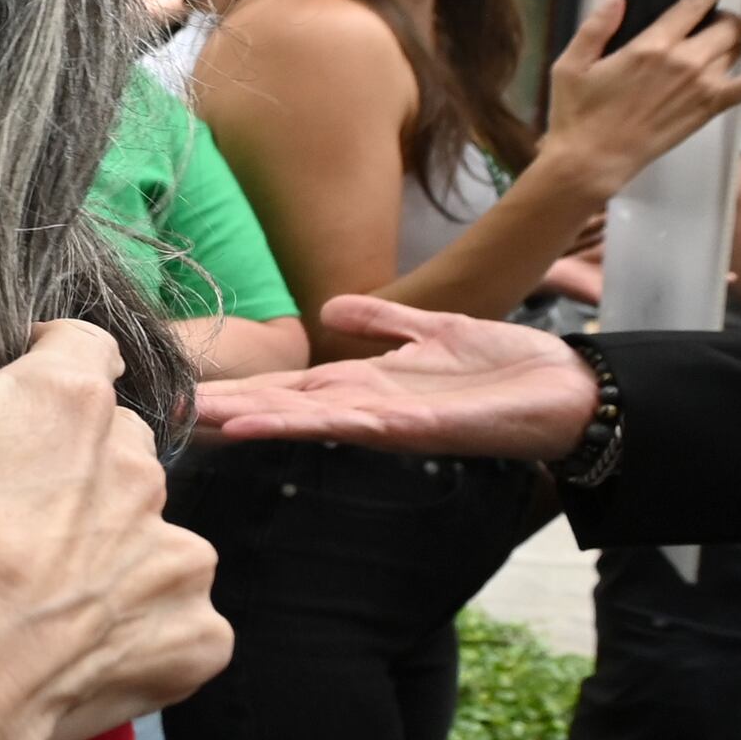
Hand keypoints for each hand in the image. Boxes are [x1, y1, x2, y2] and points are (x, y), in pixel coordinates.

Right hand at [0, 230, 225, 739]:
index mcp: (66, 400)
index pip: (80, 347)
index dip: (36, 368)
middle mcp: (138, 469)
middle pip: (115, 442)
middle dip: (69, 463)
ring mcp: (171, 560)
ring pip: (151, 532)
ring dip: (106, 547)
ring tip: (26, 587)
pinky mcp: (187, 642)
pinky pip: (179, 623)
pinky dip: (136, 630)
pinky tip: (72, 645)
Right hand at [190, 293, 596, 459]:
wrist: (575, 393)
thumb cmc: (513, 369)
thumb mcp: (437, 330)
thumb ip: (383, 321)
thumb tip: (328, 311)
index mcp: (369, 385)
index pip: (290, 387)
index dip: (240, 388)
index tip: (186, 390)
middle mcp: (369, 407)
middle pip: (284, 407)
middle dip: (228, 409)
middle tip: (165, 413)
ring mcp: (390, 421)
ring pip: (306, 419)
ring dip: (254, 420)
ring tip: (199, 419)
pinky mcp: (417, 428)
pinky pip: (354, 424)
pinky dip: (307, 423)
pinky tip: (269, 421)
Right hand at [537, 0, 740, 200]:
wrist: (592, 160)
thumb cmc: (577, 114)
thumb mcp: (570, 65)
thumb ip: (595, 28)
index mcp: (651, 46)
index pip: (696, 4)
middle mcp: (684, 62)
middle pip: (727, 25)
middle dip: (727, 16)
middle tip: (715, 19)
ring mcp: (701, 86)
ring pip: (738, 48)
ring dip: (738, 38)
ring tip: (727, 39)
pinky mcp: (708, 109)